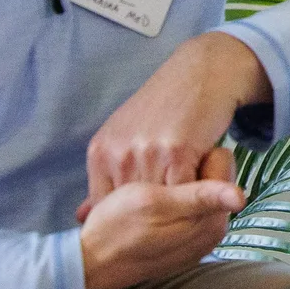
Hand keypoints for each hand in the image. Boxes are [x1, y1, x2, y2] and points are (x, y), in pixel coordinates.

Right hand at [79, 174, 245, 288]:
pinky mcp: (181, 245)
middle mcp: (211, 233)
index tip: (166, 163)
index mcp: (211, 221)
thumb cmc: (115, 229)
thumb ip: (201, 196)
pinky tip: (146, 210)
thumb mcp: (156, 203)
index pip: (220, 160)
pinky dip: (169, 203)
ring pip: (197, 191)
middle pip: (213, 176)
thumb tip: (241, 197)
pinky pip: (185, 211)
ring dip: (175, 186)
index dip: (192, 154)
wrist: (88, 267)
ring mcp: (197, 241)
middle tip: (153, 182)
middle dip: (186, 171)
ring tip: (146, 198)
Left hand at [80, 32, 268, 217]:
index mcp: (100, 151)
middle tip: (176, 211)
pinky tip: (207, 189)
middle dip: (155, 214)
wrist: (204, 72)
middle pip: (133, 208)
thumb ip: (108, 176)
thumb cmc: (168, 106)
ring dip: (178, 210)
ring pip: (159, 205)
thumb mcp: (128, 136)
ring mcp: (146, 153)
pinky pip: (184, 194)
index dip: (131, 214)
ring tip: (193, 203)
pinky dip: (196, 199)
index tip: (150, 212)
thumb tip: (82, 216)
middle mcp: (117, 154)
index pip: (106, 205)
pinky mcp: (177, 152)